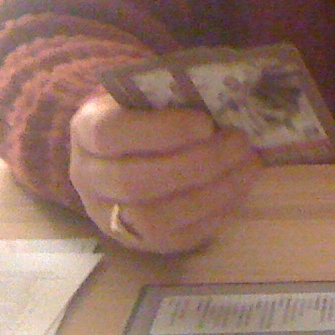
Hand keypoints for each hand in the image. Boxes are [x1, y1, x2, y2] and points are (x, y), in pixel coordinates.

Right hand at [69, 91, 259, 252]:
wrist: (126, 150)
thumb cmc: (146, 113)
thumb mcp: (149, 92)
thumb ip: (174, 92)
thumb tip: (225, 96)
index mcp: (86, 130)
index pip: (111, 134)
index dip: (161, 131)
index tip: (205, 122)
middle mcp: (89, 178)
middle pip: (134, 182)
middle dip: (197, 163)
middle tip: (239, 142)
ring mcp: (111, 216)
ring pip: (155, 218)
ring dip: (211, 192)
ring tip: (248, 164)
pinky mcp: (142, 242)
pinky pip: (178, 237)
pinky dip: (216, 212)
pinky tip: (240, 186)